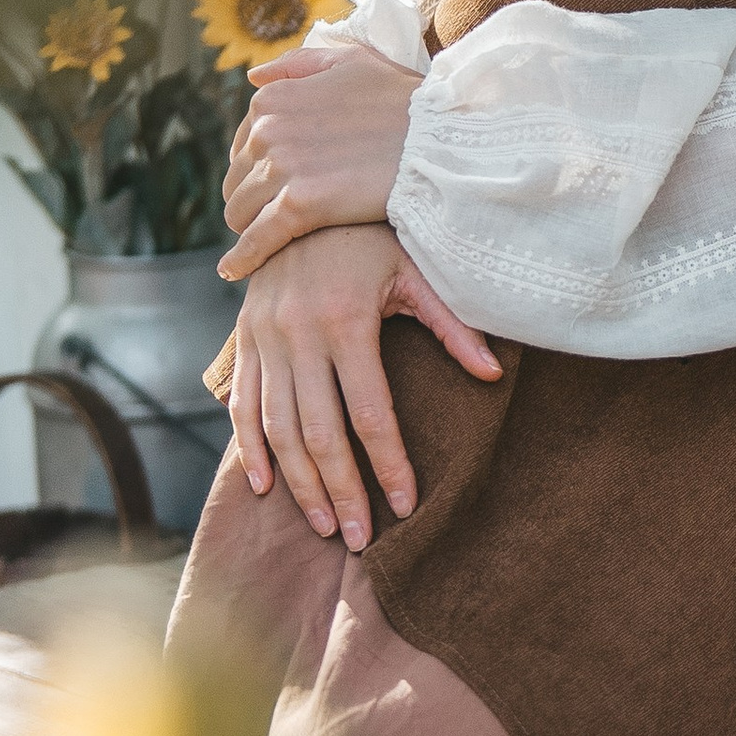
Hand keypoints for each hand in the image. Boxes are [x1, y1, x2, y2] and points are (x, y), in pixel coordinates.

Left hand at [222, 44, 417, 280]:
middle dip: (251, 201)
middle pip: (237, 181)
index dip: (256, 170)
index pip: (242, 146)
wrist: (440, 141)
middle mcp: (267, 130)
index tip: (272, 189)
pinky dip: (243, 258)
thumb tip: (254, 78)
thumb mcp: (353, 63)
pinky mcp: (300, 204)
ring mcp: (282, 167)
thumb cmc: (405, 103)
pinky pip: (258, 238)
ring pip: (241, 212)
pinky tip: (235, 271)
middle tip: (273, 220)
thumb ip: (300, 66)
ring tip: (266, 244)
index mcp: (273, 98)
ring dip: (249, 229)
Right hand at [229, 225, 500, 548]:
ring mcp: (265, 339)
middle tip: (358, 539)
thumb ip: (454, 325)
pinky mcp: (244, 340)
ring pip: (278, 429)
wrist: (303, 196)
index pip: (371, 413)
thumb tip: (492, 375)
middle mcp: (298, 334)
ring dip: (300, 483)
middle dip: (342, 491)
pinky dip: (250, 450)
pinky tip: (266, 488)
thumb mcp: (418, 271)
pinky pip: (242, 407)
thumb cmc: (374, 236)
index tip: (406, 506)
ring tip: (324, 524)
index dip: (388, 464)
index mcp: (346, 321)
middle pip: (321, 434)